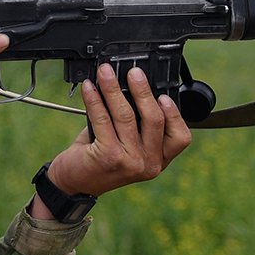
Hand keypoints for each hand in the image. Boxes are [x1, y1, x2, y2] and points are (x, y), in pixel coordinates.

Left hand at [39, 64, 191, 205]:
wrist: (73, 182)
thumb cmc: (101, 158)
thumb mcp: (126, 142)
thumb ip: (136, 122)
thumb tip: (132, 86)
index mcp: (160, 160)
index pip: (180, 137)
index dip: (174, 112)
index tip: (163, 93)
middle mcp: (149, 164)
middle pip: (154, 119)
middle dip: (143, 90)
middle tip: (133, 72)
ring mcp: (130, 162)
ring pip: (126, 115)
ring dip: (113, 89)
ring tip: (105, 73)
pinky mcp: (108, 157)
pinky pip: (102, 119)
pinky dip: (95, 99)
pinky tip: (90, 87)